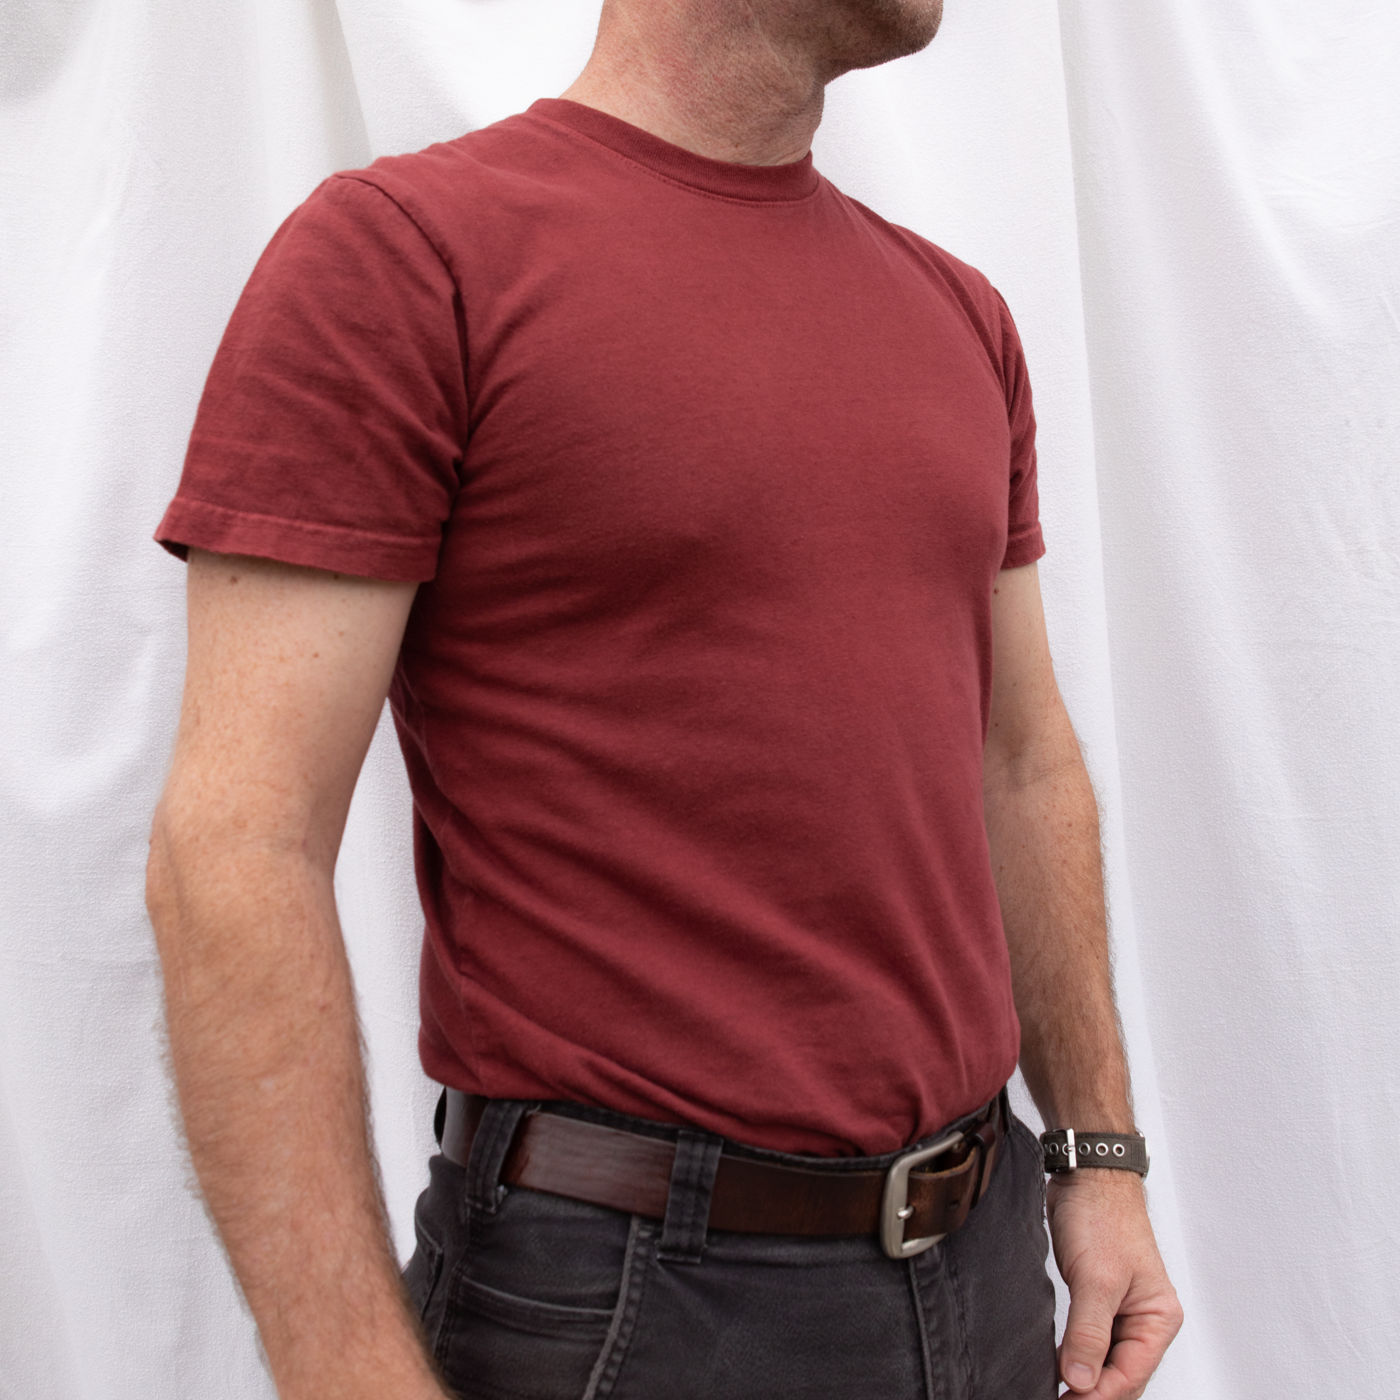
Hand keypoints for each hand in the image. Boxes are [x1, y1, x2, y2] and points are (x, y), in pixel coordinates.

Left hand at [1046, 1168, 1182, 1398]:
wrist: (1085, 1176)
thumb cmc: (1103, 1217)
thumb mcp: (1097, 1279)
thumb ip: (1089, 1332)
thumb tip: (1080, 1382)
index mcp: (1159, 1318)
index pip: (1131, 1376)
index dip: (1098, 1396)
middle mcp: (1144, 1320)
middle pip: (1121, 1376)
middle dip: (1091, 1395)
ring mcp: (1120, 1312)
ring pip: (1104, 1363)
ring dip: (1082, 1380)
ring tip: (1051, 1392)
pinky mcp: (1096, 1301)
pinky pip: (1089, 1342)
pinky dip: (1074, 1358)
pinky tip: (1054, 1368)